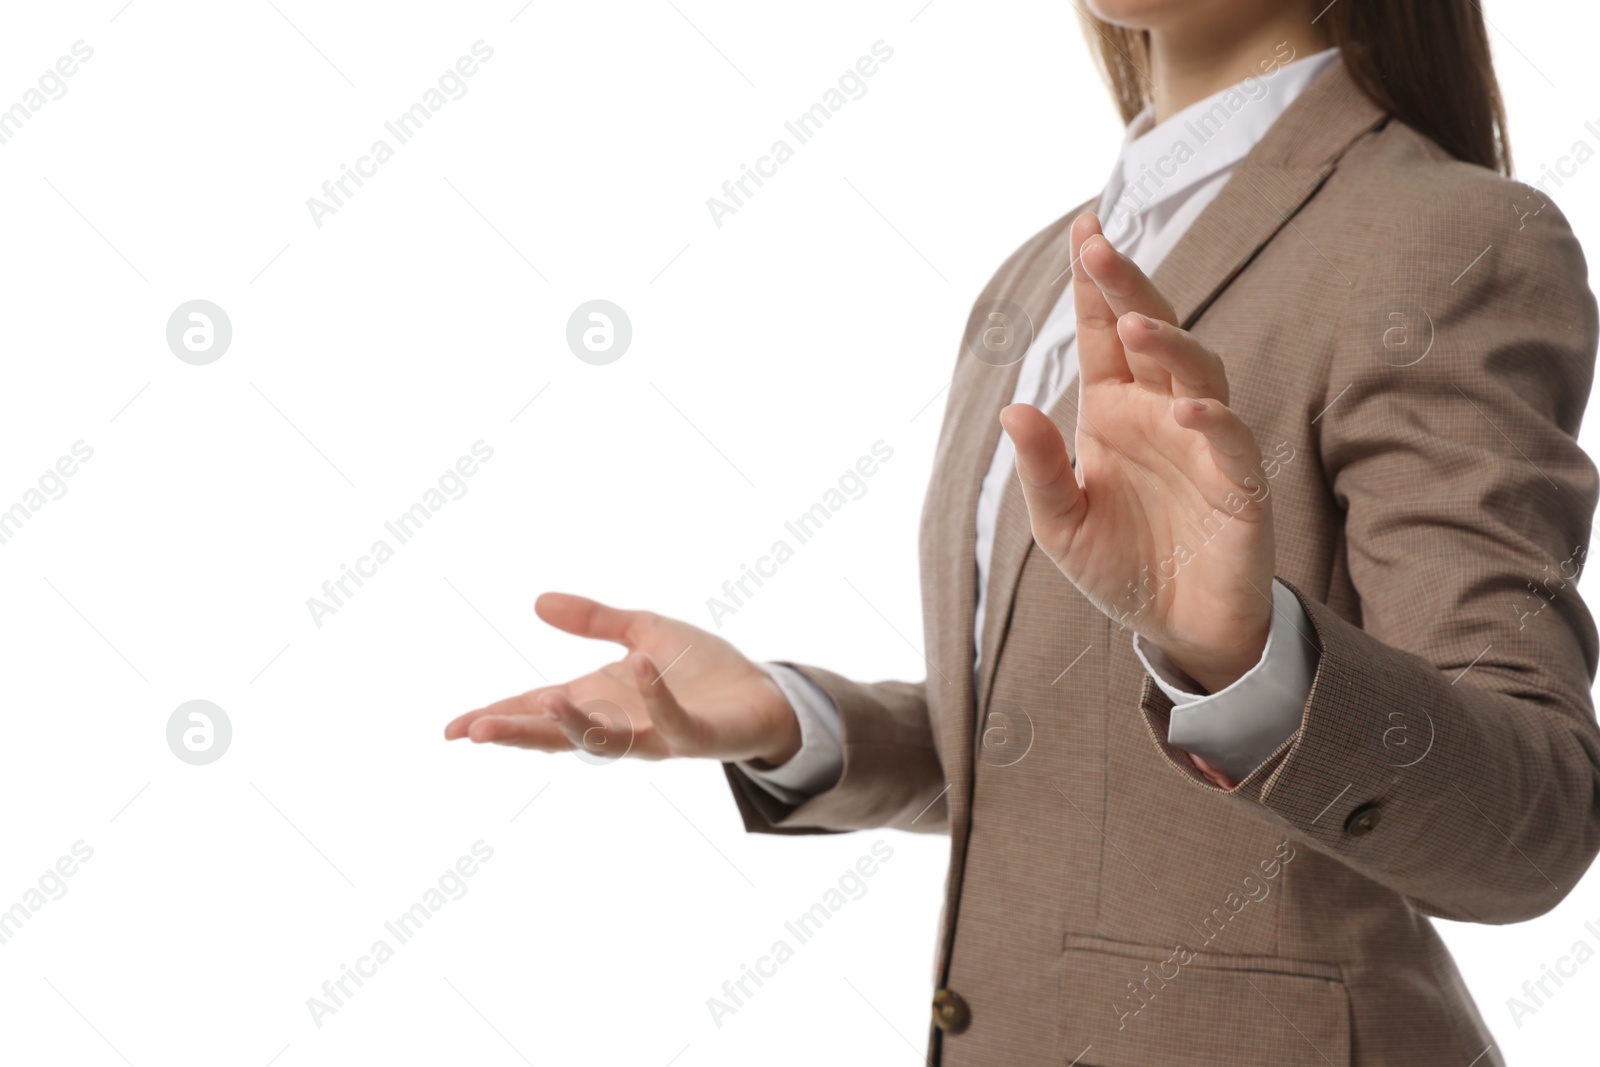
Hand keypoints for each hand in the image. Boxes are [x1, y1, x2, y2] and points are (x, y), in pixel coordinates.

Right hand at [444, 593, 802, 764]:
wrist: (765, 695)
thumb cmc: (703, 669)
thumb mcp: (643, 631)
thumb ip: (594, 620)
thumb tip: (537, 601)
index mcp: (600, 700)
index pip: (538, 712)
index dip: (497, 718)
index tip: (453, 729)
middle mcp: (621, 724)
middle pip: (558, 735)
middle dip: (517, 732)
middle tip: (474, 731)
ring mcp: (657, 735)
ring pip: (607, 740)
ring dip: (574, 724)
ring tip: (542, 700)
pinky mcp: (697, 737)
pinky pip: (673, 720)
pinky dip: (656, 696)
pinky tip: (638, 667)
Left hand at [1000, 212, 1275, 692]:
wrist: (1179, 629)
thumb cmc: (1121, 566)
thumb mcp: (1060, 524)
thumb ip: (1039, 469)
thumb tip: (1012, 408)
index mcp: (1113, 412)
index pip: (1103, 336)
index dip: (1094, 286)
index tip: (1083, 230)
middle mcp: (1159, 413)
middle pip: (1151, 334)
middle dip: (1127, 288)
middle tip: (1099, 246)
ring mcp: (1202, 443)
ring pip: (1195, 371)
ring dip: (1169, 345)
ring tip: (1135, 324)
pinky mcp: (1238, 484)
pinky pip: (1229, 440)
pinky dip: (1210, 420)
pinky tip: (1185, 409)